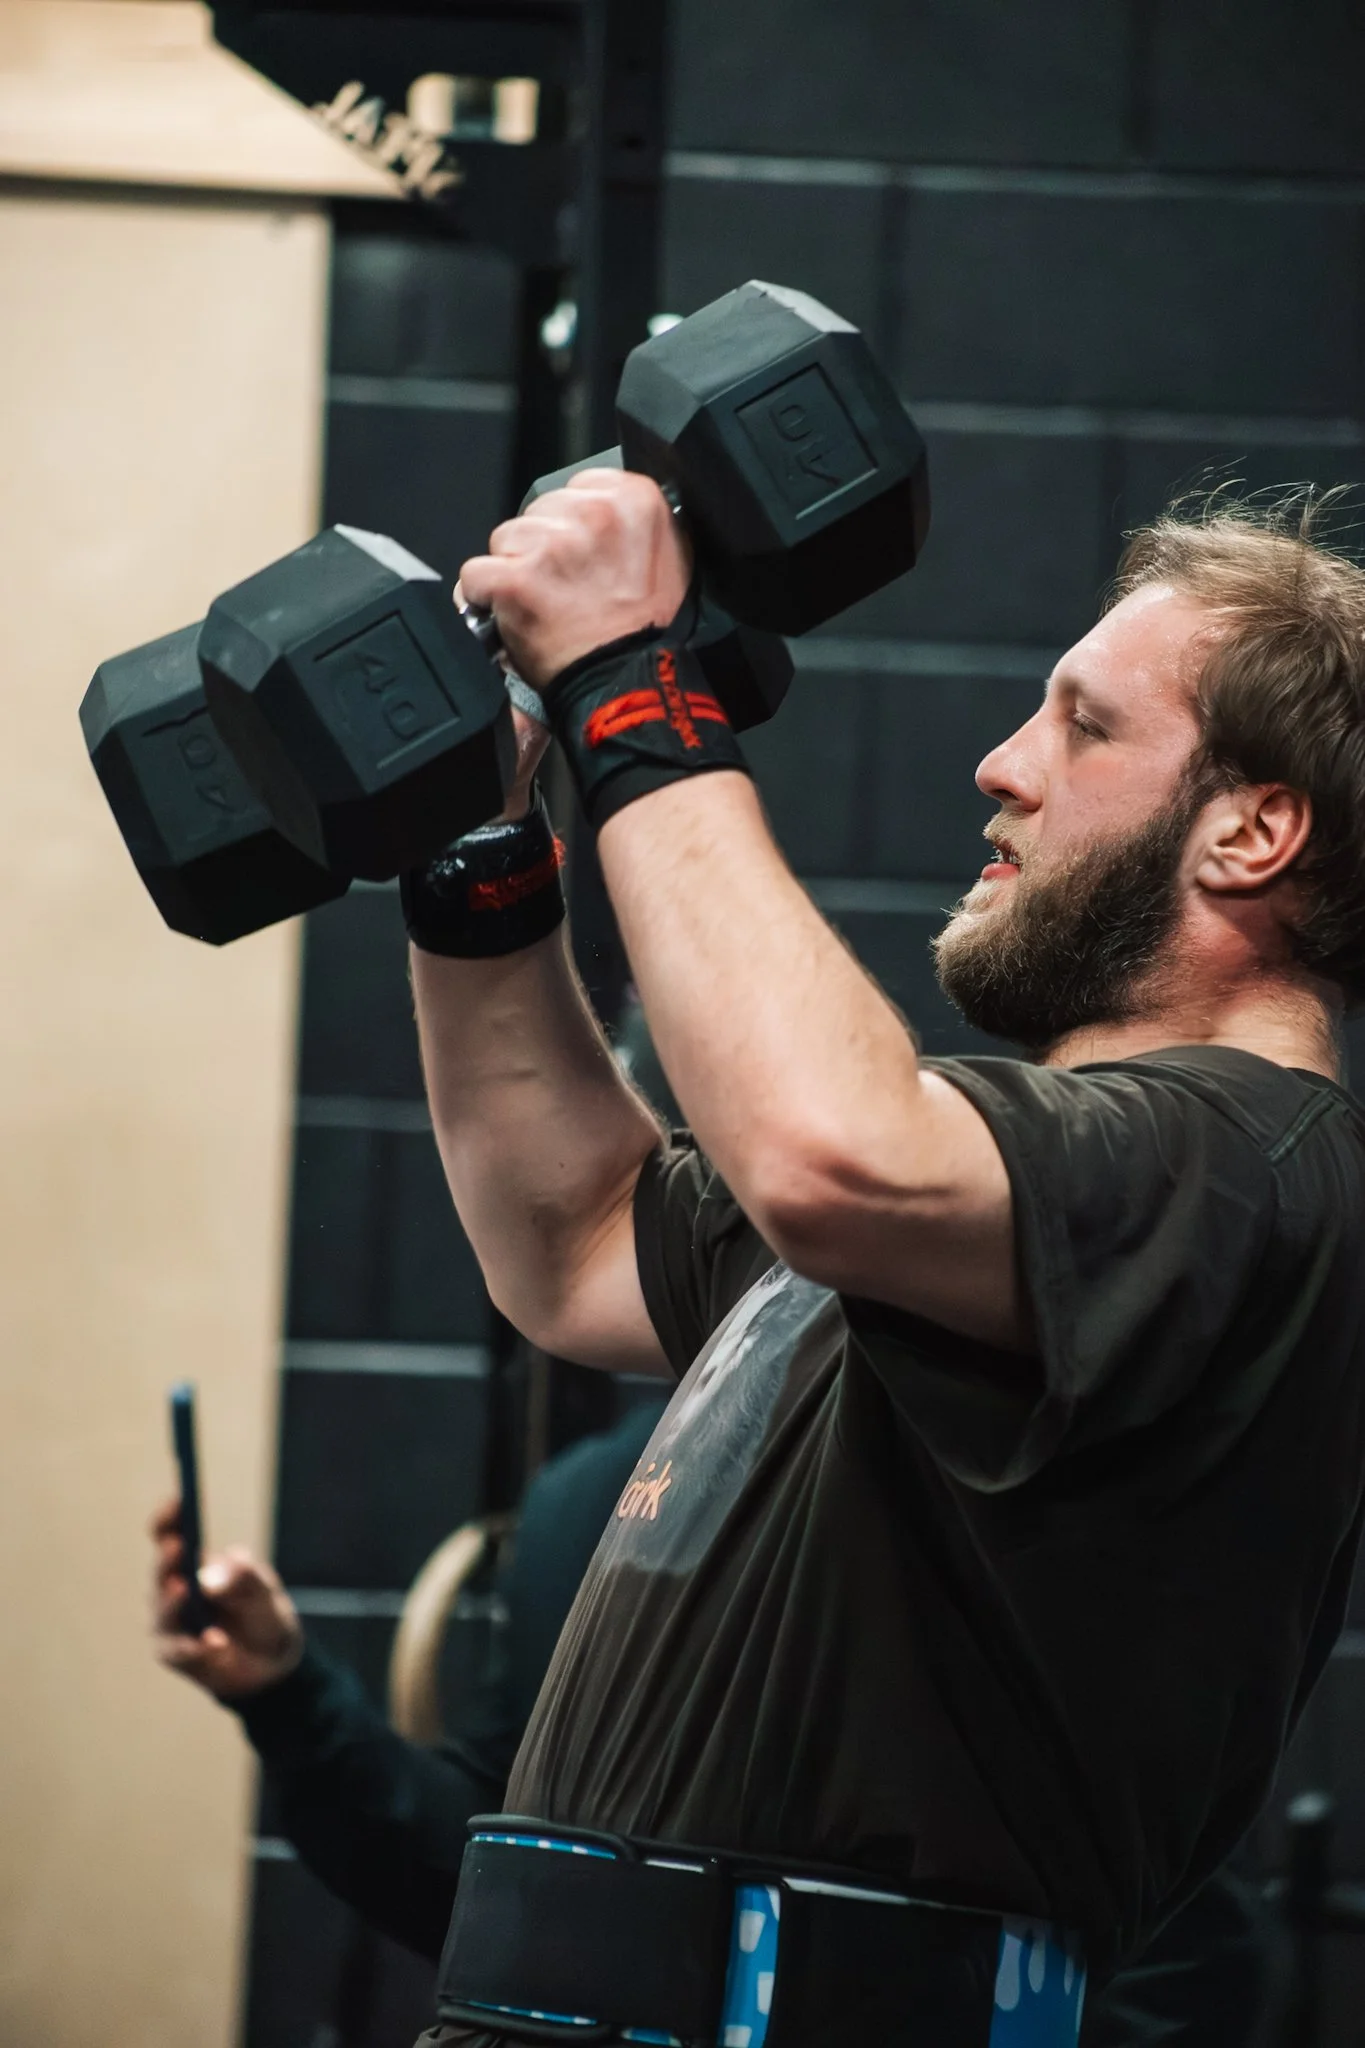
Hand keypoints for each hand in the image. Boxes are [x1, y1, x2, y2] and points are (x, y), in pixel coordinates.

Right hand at [150, 1497, 303, 1702]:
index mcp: (195, 1564)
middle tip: (177, 1547)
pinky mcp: (176, 1655)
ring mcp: (171, 1624)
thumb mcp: (264, 1592)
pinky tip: (215, 1643)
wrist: (272, 1664)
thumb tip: (211, 1579)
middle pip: (161, 1572)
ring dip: (173, 1602)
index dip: (167, 1519)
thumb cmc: (263, 1615)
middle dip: (167, 1559)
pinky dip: (195, 1646)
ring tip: (184, 1591)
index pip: (170, 1536)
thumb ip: (244, 1580)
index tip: (175, 1502)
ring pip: (162, 1611)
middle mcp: (174, 1590)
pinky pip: (178, 1650)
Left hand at [459, 469, 690, 688]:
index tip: (583, 552)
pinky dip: (485, 595)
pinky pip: (476, 574)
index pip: (580, 487)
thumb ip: (634, 521)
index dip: (574, 522)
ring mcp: (550, 544)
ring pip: (505, 538)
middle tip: (567, 584)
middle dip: (545, 543)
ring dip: (515, 567)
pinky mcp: (513, 578)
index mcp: (635, 499)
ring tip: (545, 601)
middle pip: (540, 508)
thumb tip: (612, 504)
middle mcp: (594, 513)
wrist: (623, 679)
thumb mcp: (667, 557)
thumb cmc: (643, 628)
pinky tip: (513, 612)